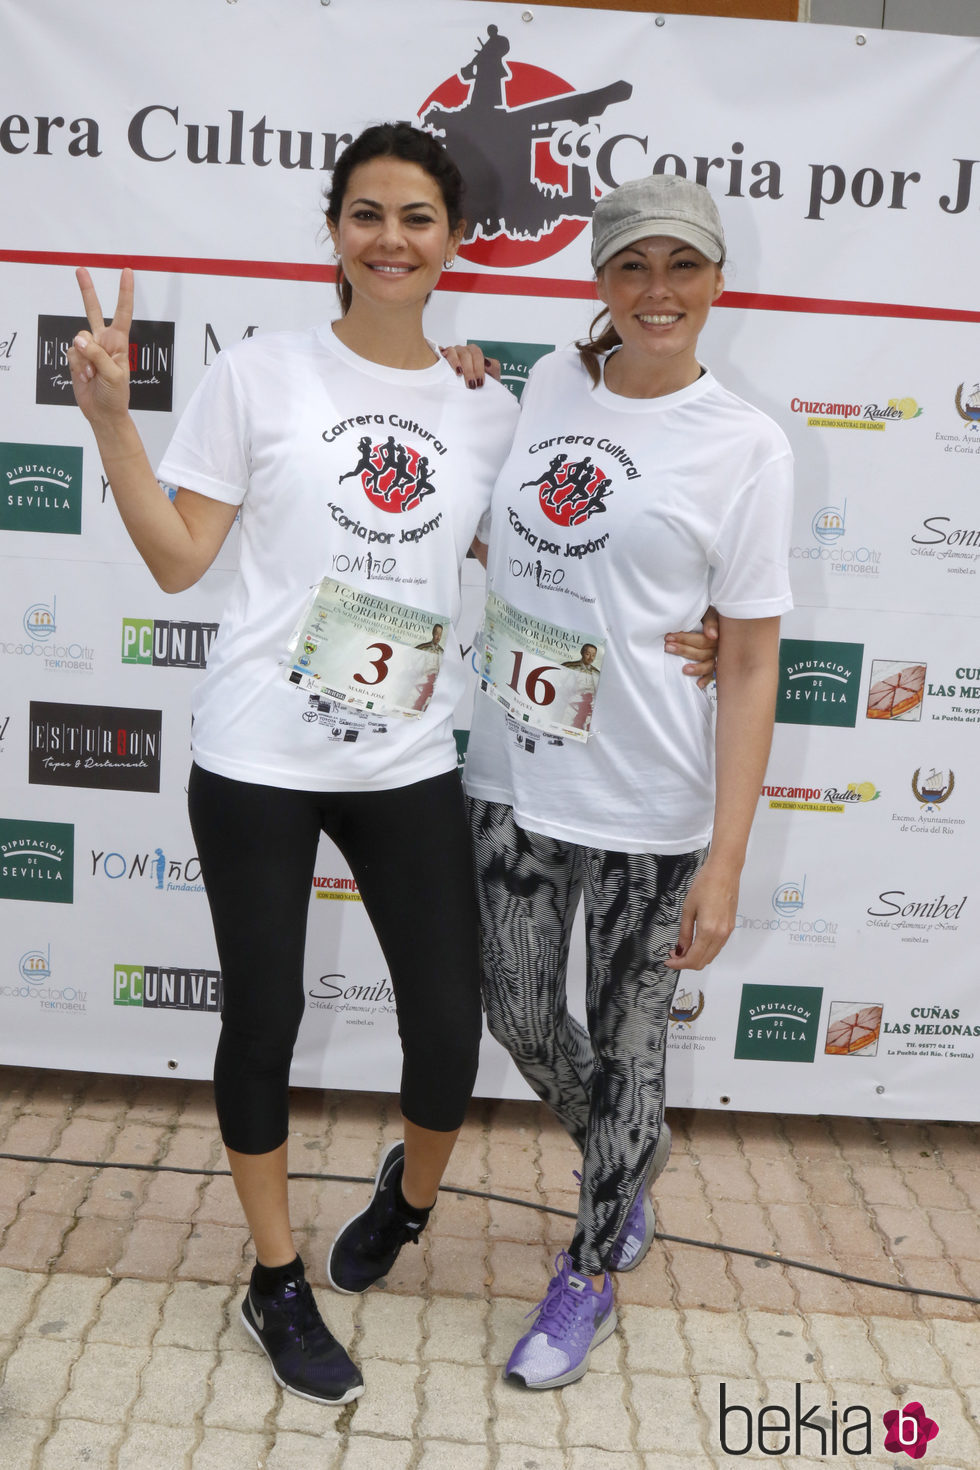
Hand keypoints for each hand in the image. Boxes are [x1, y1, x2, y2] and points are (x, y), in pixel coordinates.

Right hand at [66, 267, 133, 423]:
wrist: (103, 413)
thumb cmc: (116, 395)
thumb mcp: (114, 375)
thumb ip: (98, 355)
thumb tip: (79, 339)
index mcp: (119, 341)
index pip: (122, 312)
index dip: (124, 292)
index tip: (127, 272)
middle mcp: (103, 340)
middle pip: (93, 310)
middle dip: (87, 290)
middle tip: (80, 270)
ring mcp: (89, 348)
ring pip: (78, 340)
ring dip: (84, 360)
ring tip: (93, 375)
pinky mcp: (76, 357)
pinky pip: (71, 353)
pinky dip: (77, 366)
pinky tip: (85, 377)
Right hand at [439, 342, 500, 387]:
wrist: (471, 389)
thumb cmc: (478, 382)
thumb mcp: (491, 376)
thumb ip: (493, 367)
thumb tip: (487, 363)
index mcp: (475, 353)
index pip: (477, 354)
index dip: (479, 368)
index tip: (480, 382)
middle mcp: (464, 351)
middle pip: (466, 354)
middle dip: (470, 370)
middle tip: (471, 385)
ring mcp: (453, 353)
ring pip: (455, 352)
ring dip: (458, 364)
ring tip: (459, 375)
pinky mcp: (444, 357)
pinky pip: (446, 353)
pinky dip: (450, 360)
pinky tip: (452, 368)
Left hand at [665, 604, 718, 688]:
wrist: (705, 617)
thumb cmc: (703, 615)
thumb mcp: (706, 613)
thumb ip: (710, 621)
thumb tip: (712, 636)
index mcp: (717, 633)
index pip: (703, 640)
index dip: (685, 639)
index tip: (668, 637)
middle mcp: (717, 646)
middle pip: (703, 652)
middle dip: (684, 650)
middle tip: (667, 647)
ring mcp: (715, 656)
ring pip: (707, 665)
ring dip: (696, 668)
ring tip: (684, 670)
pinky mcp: (711, 664)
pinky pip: (711, 674)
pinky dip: (705, 680)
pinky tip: (698, 684)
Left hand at [665, 858, 738, 971]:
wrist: (724, 872)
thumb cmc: (705, 884)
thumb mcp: (688, 909)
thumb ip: (684, 933)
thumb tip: (681, 949)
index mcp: (708, 930)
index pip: (694, 958)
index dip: (679, 964)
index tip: (669, 961)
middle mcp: (720, 934)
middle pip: (704, 961)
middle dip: (687, 963)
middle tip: (674, 956)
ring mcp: (727, 932)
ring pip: (711, 956)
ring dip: (697, 957)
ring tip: (682, 950)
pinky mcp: (730, 927)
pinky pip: (717, 947)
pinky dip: (706, 950)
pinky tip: (695, 943)